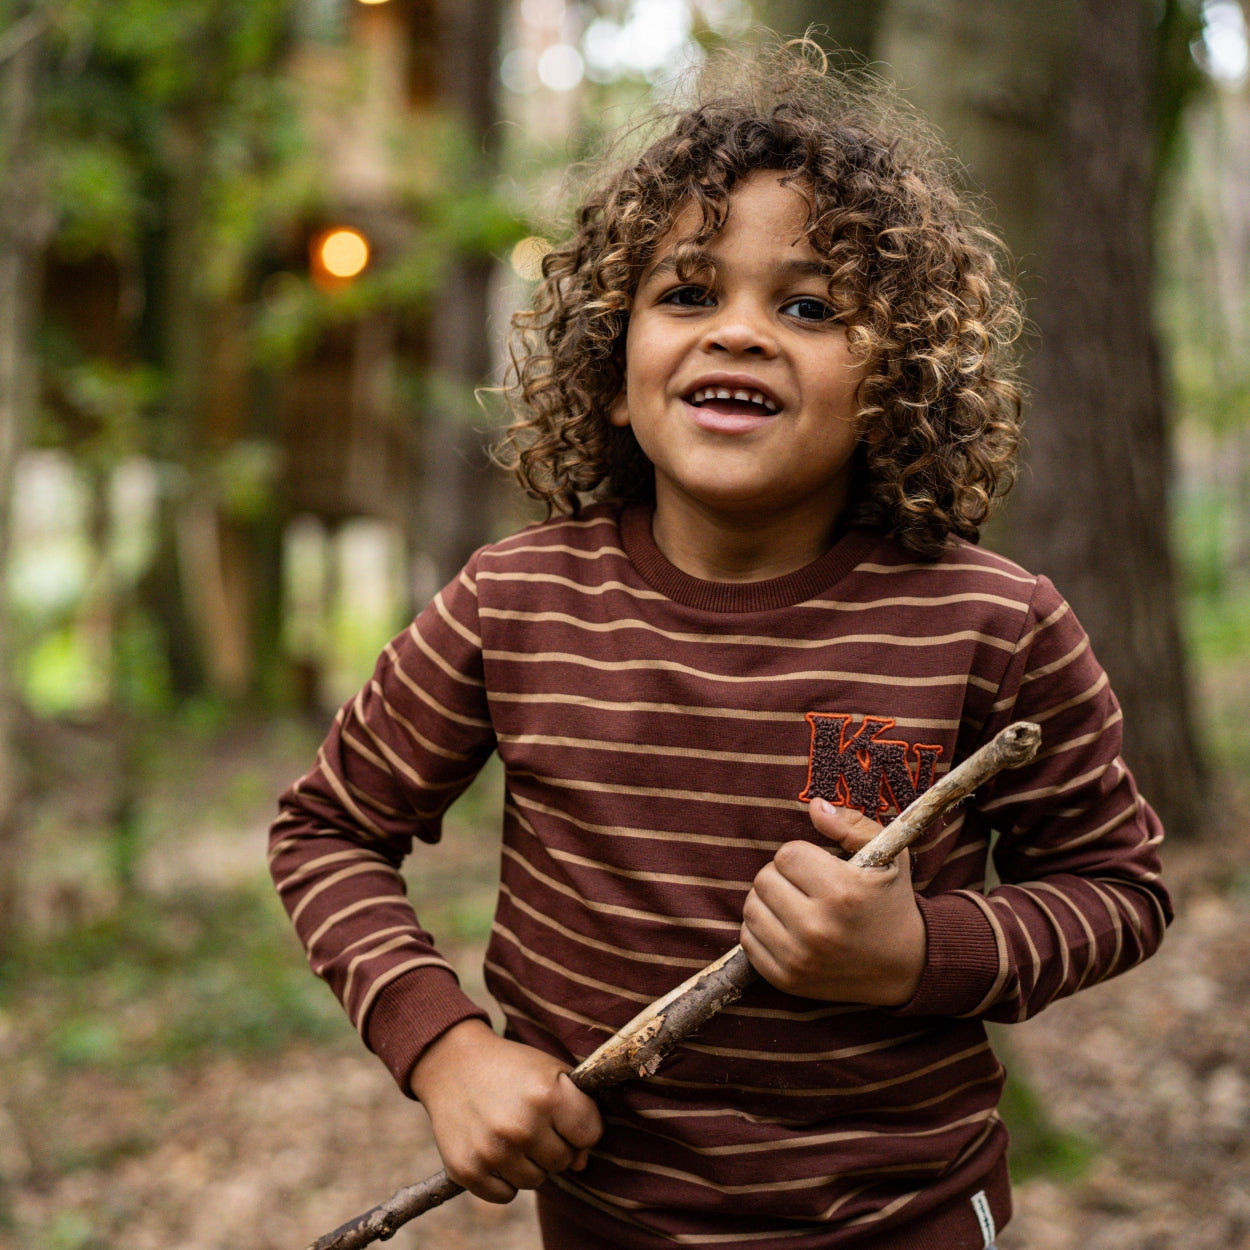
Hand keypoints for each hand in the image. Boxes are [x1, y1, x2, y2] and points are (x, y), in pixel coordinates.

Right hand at [409, 1019, 602, 1202]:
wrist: (452, 1063)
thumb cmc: (511, 1067)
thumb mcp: (550, 1070)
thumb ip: (578, 1111)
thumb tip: (581, 1163)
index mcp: (547, 1095)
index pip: (589, 1134)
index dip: (580, 1127)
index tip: (564, 1118)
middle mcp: (521, 1126)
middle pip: (563, 1161)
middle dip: (553, 1145)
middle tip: (532, 1122)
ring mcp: (493, 1151)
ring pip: (535, 1181)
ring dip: (528, 1163)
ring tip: (511, 1133)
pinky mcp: (468, 1171)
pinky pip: (505, 1195)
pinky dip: (502, 1179)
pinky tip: (493, 1149)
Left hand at [740, 798, 925, 1005]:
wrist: (905, 967)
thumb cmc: (891, 902)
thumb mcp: (888, 855)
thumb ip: (850, 824)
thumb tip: (814, 806)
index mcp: (842, 892)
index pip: (786, 854)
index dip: (800, 855)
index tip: (818, 867)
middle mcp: (817, 928)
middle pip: (764, 879)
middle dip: (783, 876)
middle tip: (806, 886)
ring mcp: (799, 958)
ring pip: (751, 907)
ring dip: (769, 901)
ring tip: (796, 904)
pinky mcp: (786, 979)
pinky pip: (748, 939)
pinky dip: (762, 929)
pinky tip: (787, 928)